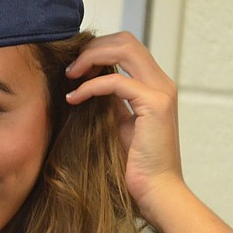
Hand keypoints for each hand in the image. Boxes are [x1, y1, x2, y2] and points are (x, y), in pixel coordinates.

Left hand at [64, 32, 183, 224]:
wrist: (156, 192)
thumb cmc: (136, 165)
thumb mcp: (119, 124)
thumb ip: (110, 101)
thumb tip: (88, 83)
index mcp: (155, 86)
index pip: (127, 46)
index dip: (98, 49)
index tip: (75, 68)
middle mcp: (162, 83)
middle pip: (125, 39)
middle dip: (92, 48)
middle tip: (70, 68)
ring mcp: (161, 92)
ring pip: (123, 49)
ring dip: (90, 58)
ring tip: (70, 76)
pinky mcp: (154, 105)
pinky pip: (115, 81)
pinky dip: (90, 86)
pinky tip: (73, 98)